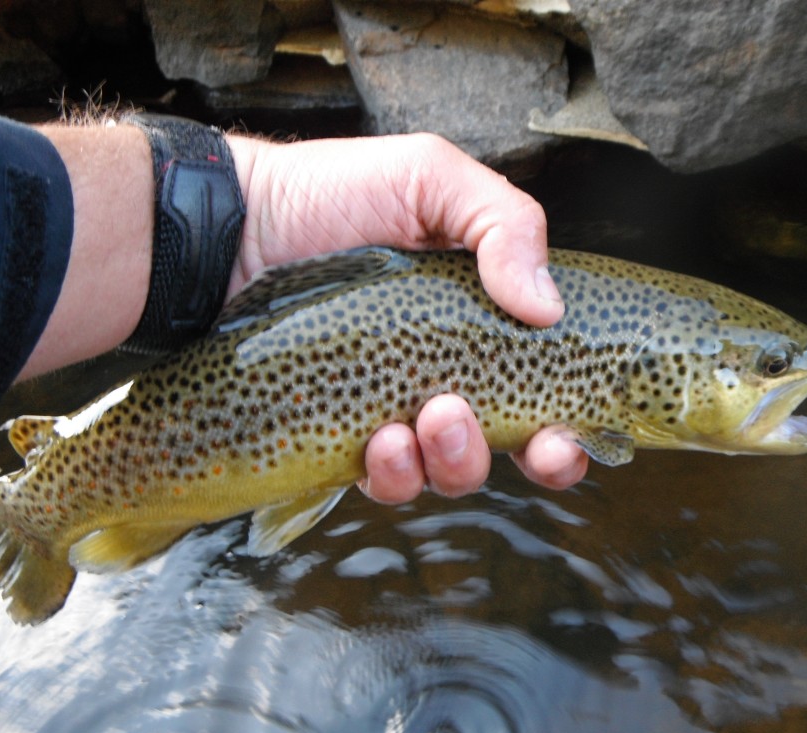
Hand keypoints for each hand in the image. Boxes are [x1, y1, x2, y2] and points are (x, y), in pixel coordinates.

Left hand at [232, 133, 588, 501]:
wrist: (236, 228)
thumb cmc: (333, 194)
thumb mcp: (430, 178)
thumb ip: (505, 223)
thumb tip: (549, 309)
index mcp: (482, 321)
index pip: (546, 390)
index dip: (570, 429)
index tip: (570, 435)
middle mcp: (447, 373)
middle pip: (513, 446)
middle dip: (531, 458)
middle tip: (515, 434)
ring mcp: (396, 409)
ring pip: (449, 472)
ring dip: (455, 460)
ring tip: (427, 418)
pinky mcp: (344, 435)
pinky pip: (384, 481)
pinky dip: (393, 473)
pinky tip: (380, 440)